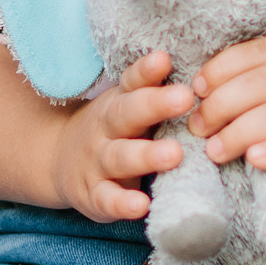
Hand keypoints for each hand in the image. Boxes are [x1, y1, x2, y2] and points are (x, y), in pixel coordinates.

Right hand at [49, 50, 189, 222]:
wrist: (57, 159)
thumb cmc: (114, 130)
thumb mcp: (128, 106)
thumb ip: (157, 92)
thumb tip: (208, 73)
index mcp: (119, 102)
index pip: (132, 81)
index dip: (147, 71)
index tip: (165, 59)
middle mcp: (107, 128)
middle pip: (127, 114)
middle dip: (155, 105)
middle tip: (185, 98)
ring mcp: (97, 161)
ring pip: (121, 157)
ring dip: (147, 155)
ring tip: (175, 154)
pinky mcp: (94, 195)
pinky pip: (107, 199)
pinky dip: (122, 204)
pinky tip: (141, 205)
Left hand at [189, 37, 265, 191]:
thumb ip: (255, 84)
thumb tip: (196, 96)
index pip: (256, 52)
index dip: (221, 68)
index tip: (196, 90)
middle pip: (262, 83)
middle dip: (222, 105)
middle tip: (198, 128)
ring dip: (241, 131)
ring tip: (216, 150)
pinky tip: (255, 160)